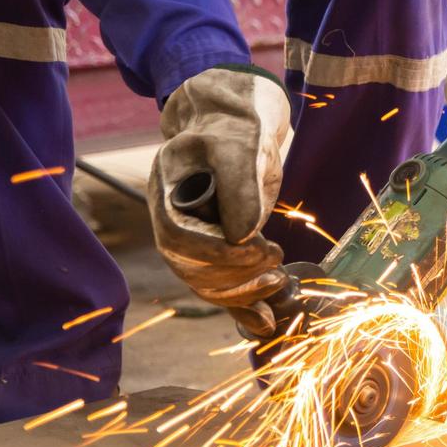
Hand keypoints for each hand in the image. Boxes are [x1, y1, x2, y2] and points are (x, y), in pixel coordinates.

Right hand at [148, 65, 290, 318]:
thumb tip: (244, 233)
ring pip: (206, 283)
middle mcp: (174, 222)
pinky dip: (243, 307)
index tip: (257, 249)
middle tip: (275, 264)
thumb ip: (239, 184)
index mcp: (167, 194)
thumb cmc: (233, 126)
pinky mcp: (217, 249)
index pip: (178, 239)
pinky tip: (265, 324)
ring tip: (279, 282)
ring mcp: (194, 238)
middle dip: (234, 275)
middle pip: (191, 268)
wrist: (235, 122)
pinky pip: (222, 286)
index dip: (215, 252)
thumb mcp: (238, 144)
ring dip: (243, 292)